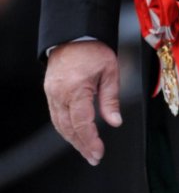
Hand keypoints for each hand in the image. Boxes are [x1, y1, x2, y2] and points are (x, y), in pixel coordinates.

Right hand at [44, 40, 121, 165]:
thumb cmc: (94, 49)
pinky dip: (65, 129)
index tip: (98, 153)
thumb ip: (111, 99)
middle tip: (94, 158)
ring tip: (86, 151)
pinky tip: (75, 136)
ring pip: (60, 124)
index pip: (82, 123)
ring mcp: (52, 93)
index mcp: (76, 89)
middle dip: (82, 146)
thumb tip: (115, 122)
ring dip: (72, 140)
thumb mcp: (110, 71)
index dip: (90, 141)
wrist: (73, 33)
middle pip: (69, 128)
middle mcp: (60, 94)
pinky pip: (56, 116)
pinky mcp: (50, 92)